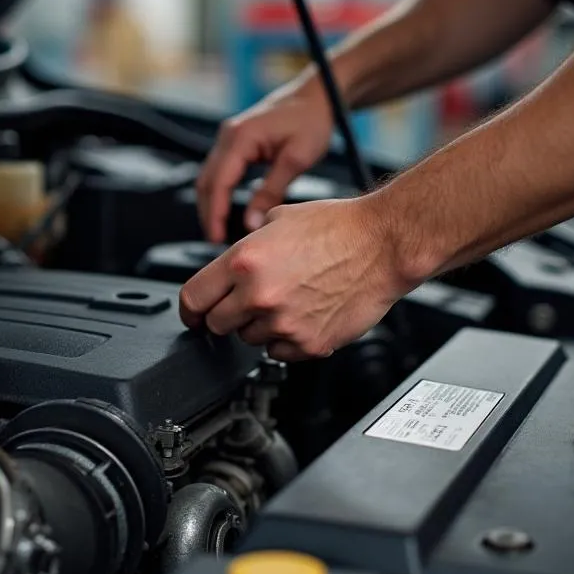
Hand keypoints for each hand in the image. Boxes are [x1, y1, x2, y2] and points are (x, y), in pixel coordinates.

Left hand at [179, 198, 407, 361]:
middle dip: (228, 315)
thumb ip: (246, 248)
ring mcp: (283, 323)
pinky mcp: (307, 344)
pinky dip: (286, 340)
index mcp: (244, 261)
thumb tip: (227, 270)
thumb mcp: (278, 220)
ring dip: (260, 326)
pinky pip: (279, 352)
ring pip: (249, 340)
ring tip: (289, 300)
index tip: (193, 316)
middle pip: (217, 324)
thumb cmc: (338, 228)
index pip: (193, 299)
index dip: (190, 311)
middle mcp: (258, 295)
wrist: (382, 245)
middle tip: (249, 302)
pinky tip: (304, 314)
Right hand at [196, 85, 331, 243]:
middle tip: (216, 242)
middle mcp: (228, 135)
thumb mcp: (296, 159)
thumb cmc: (311, 122)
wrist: (316, 96)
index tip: (217, 239)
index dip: (215, 214)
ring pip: (209, 177)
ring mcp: (228, 136)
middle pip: (206, 182)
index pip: (218, 183)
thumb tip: (250, 224)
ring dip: (212, 204)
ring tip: (220, 232)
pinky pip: (219, 171)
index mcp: (240, 137)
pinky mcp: (235, 141)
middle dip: (209, 214)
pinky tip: (227, 211)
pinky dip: (219, 192)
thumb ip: (270, 191)